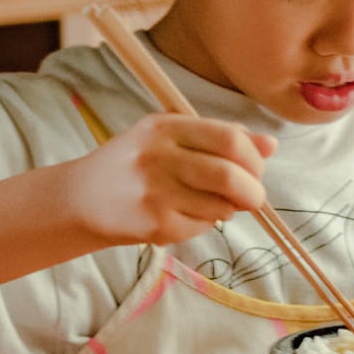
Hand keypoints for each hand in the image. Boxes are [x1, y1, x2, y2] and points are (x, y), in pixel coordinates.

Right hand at [69, 113, 274, 247]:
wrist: (81, 198)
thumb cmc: (133, 163)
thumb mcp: (169, 137)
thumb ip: (219, 137)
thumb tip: (271, 144)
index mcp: (165, 127)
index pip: (229, 138)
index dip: (254, 157)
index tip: (255, 169)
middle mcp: (158, 157)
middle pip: (230, 175)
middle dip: (253, 191)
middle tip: (252, 197)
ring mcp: (155, 194)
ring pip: (221, 206)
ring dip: (228, 209)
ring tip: (211, 203)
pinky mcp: (154, 225)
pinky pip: (202, 226)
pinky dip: (205, 223)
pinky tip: (185, 214)